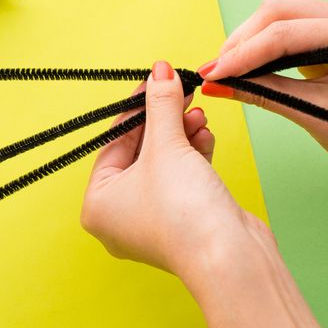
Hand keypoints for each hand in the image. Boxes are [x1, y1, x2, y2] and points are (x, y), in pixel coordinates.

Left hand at [81, 60, 271, 277]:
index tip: (155, 79)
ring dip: (182, 134)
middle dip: (164, 119)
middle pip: (139, 151)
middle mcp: (119, 216)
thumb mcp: (167, 146)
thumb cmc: (184, 211)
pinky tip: (205, 135)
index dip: (137, 106)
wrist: (230, 257)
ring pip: (164, 163)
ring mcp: (152, 220)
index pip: (113, 142)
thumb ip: (161, 104)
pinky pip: (182, 178)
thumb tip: (160, 70)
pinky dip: (193, 155)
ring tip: (198, 113)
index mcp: (97, 204)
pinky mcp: (183, 221)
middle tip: (180, 89)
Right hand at [198, 0, 327, 196]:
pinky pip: (293, 29)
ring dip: (251, 42)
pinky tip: (249, 67)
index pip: (283, 34)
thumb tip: (217, 84)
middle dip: (242, 42)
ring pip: (281, 16)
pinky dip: (267, 47)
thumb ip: (264, 93)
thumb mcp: (316, 116)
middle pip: (278, 12)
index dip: (241, 54)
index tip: (210, 74)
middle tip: (214, 73)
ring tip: (226, 72)